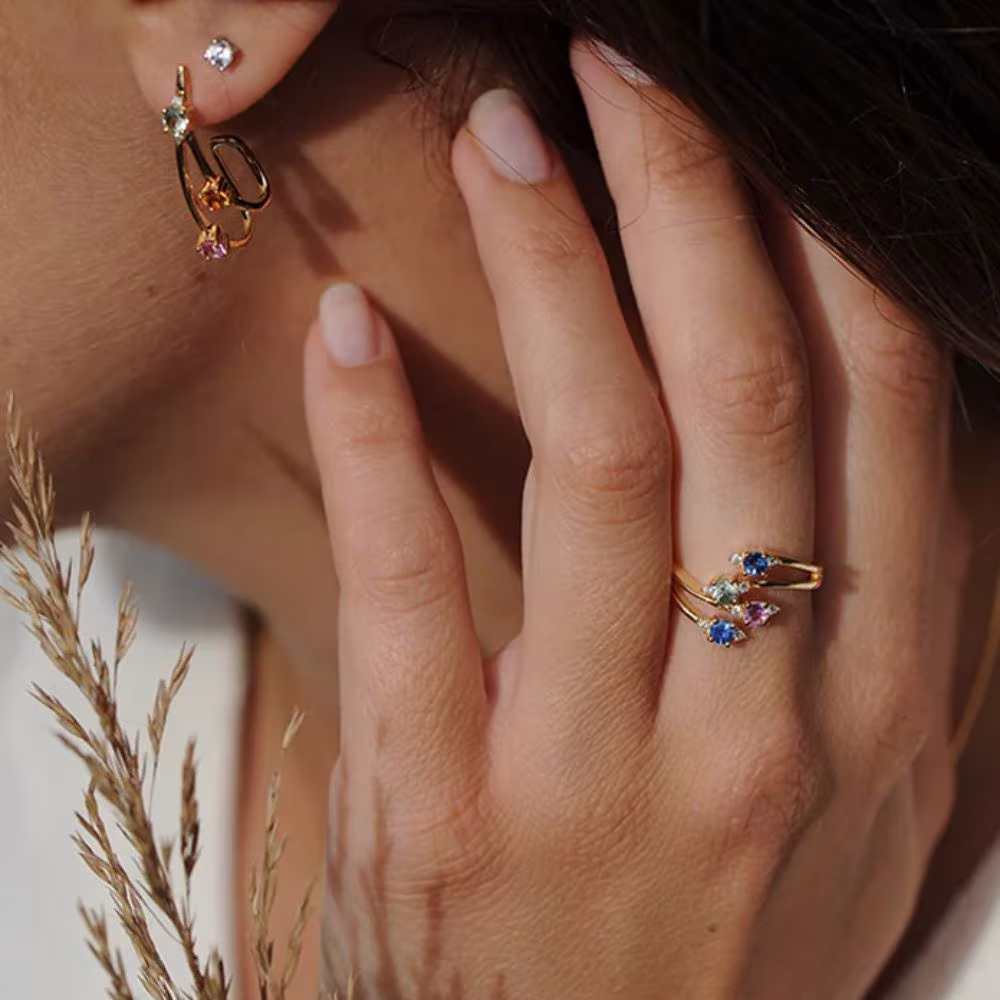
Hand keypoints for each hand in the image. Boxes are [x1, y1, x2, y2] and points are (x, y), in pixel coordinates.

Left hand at [302, 42, 957, 999]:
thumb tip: (872, 429)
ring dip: (548, 263)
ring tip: (503, 137)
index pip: (882, 419)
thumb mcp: (850, 800)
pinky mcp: (449, 811)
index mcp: (881, 713)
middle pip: (745, 397)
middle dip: (689, 200)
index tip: (765, 137)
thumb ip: (869, 629)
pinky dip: (377, 433)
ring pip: (600, 457)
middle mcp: (761, 727)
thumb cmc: (722, 941)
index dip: (826, 248)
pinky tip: (351, 324)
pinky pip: (408, 583)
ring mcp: (599, 774)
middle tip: (622, 71)